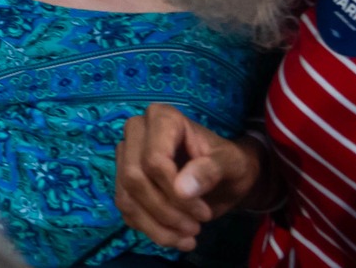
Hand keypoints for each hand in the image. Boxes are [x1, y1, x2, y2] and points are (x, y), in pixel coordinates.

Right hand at [115, 103, 265, 250]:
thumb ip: (209, 171)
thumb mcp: (231, 164)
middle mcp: (136, 131)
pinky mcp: (124, 180)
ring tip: (188, 237)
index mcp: (162, 118)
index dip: (174, 192)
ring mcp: (126, 156)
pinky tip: (175, 237)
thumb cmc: (230, 163)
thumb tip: (182, 190)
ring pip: (126, 196)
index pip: (153, 160)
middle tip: (195, 228)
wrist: (227, 177)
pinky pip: (126, 210)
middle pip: (134, 177)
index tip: (203, 212)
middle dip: (165, 211)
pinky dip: (150, 230)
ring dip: (157, 225)